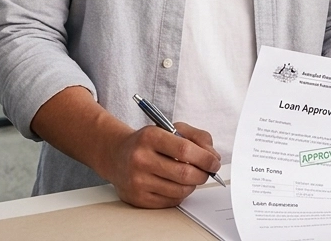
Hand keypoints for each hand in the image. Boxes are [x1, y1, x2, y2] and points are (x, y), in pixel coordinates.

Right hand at [102, 122, 221, 207]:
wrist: (116, 155)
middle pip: (184, 173)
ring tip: (190, 176)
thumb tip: (213, 156)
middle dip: (203, 174)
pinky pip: (170, 201)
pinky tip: (175, 184)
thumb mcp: (171, 129)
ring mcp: (137, 180)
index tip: (214, 162)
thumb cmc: (147, 142)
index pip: (185, 150)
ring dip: (192, 185)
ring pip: (180, 190)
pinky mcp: (137, 198)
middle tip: (206, 172)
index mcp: (150, 137)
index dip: (205, 158)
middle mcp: (141, 158)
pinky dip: (180, 194)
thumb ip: (197, 137)